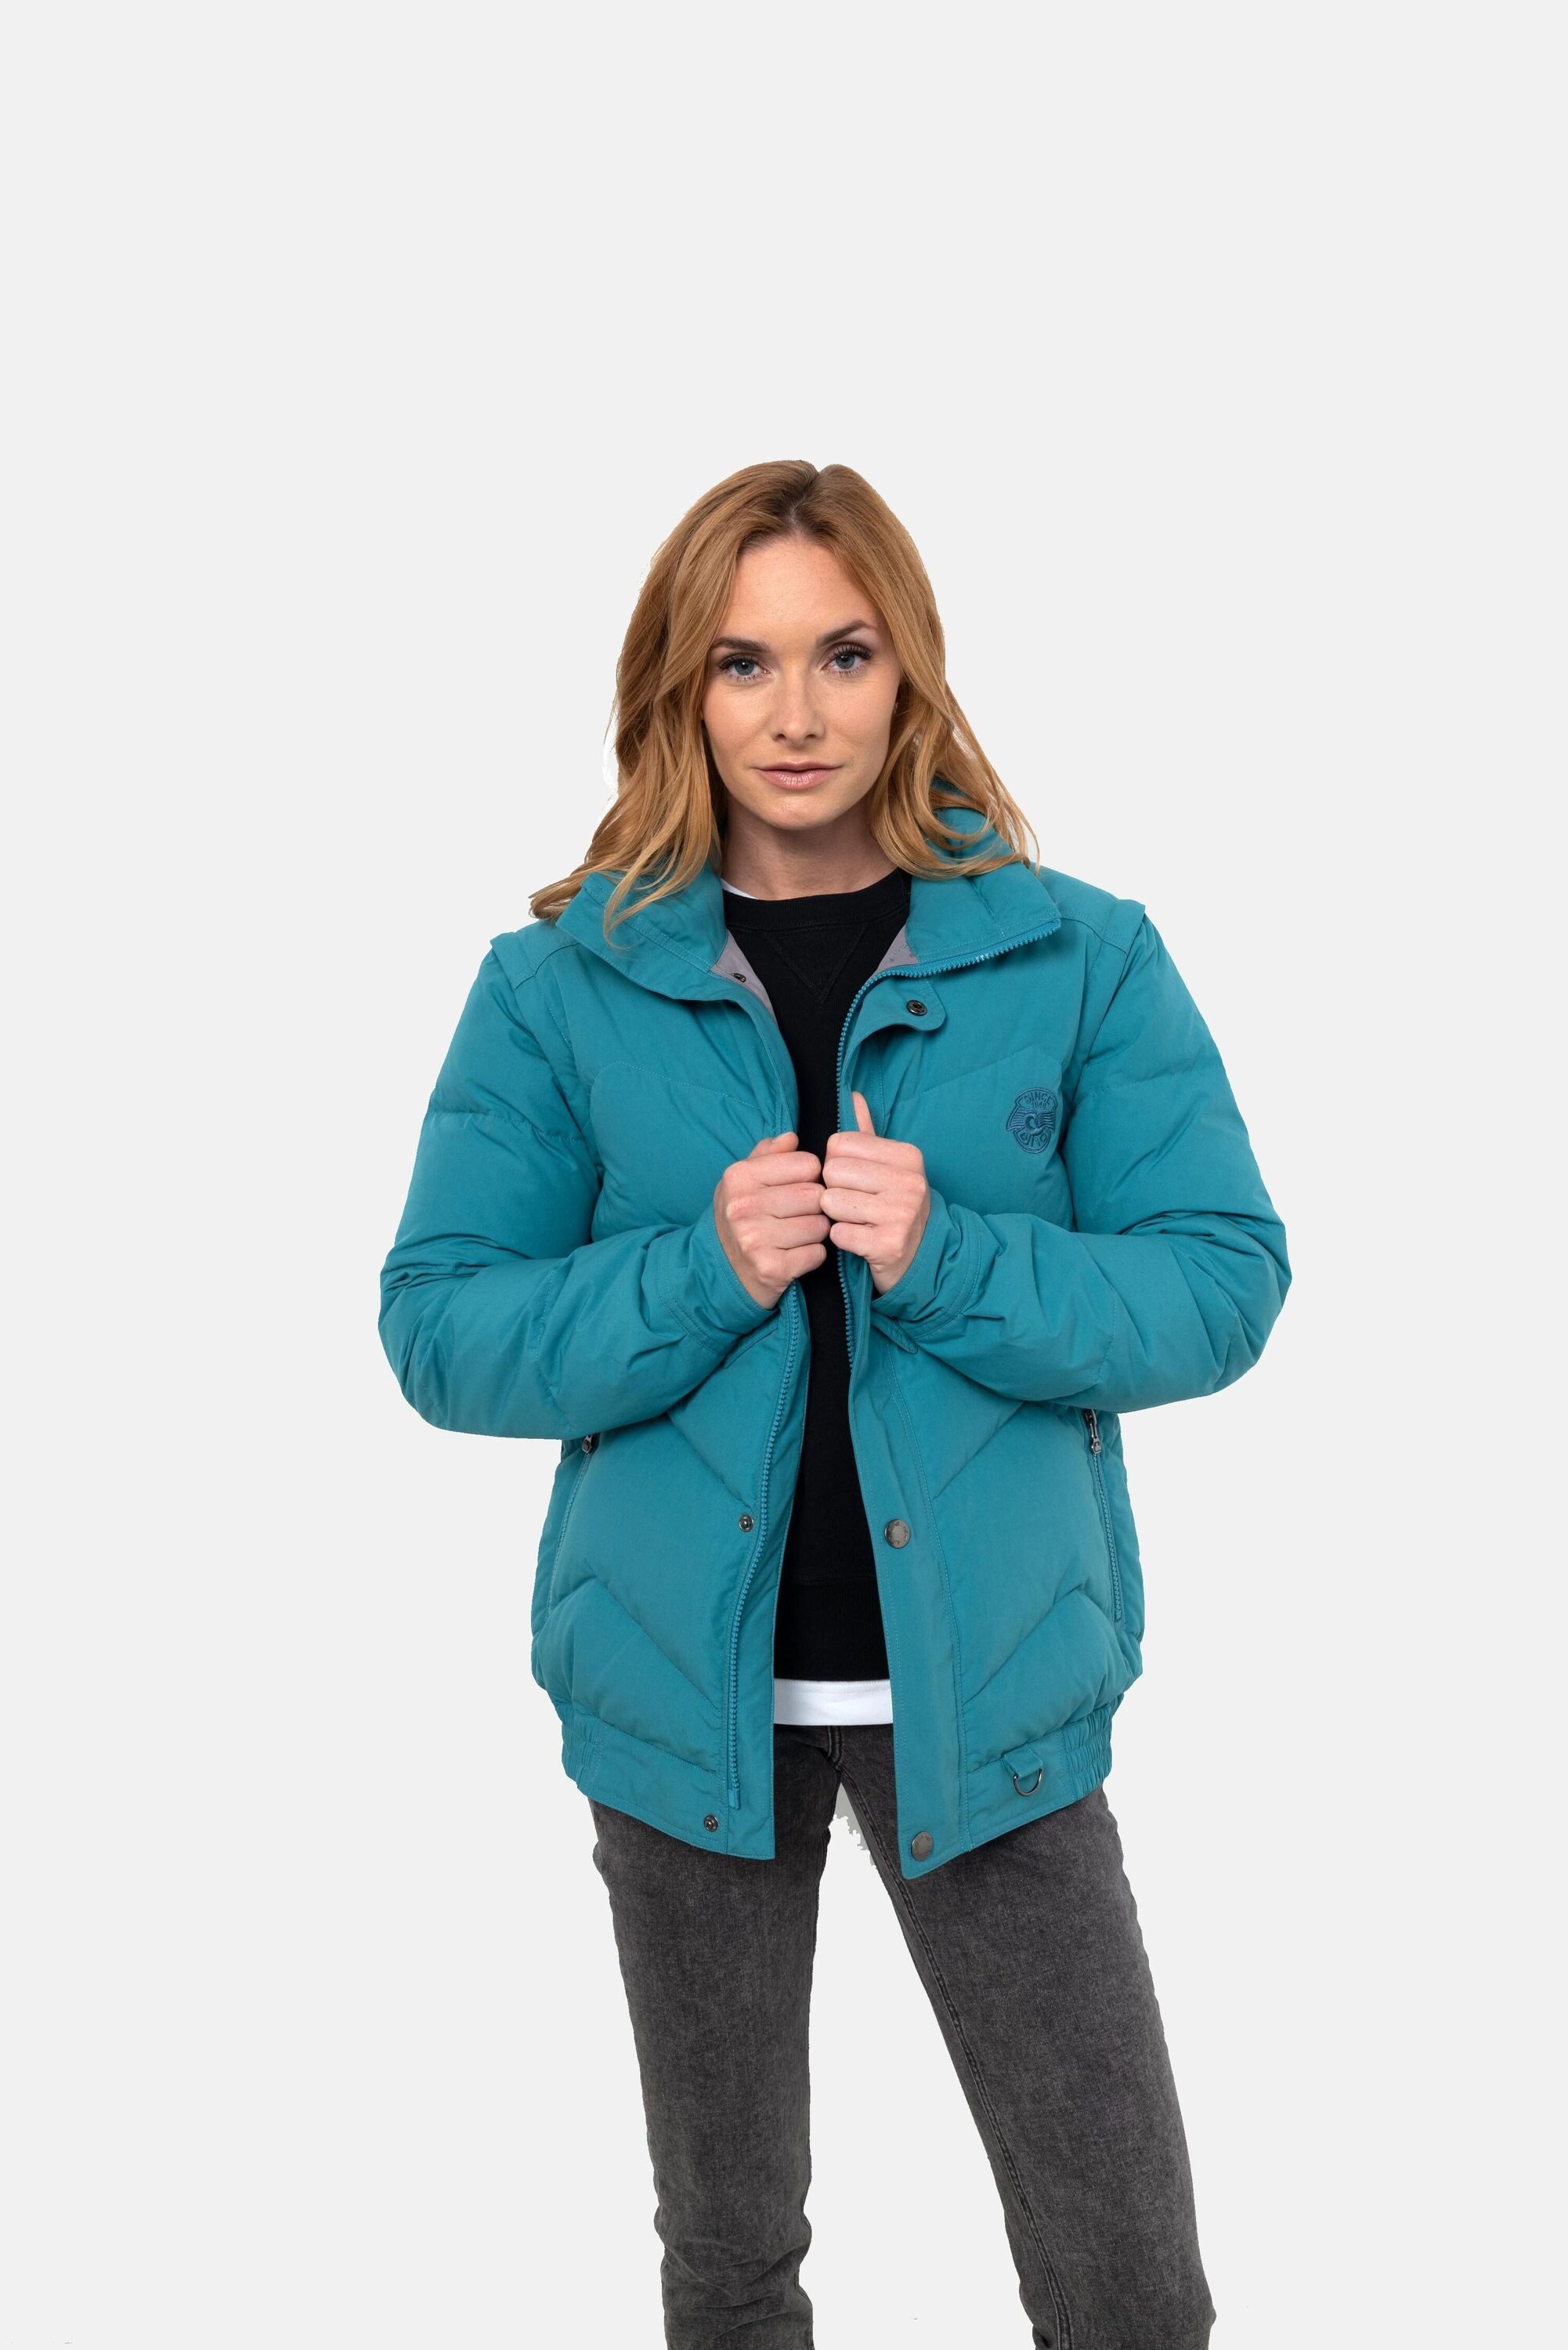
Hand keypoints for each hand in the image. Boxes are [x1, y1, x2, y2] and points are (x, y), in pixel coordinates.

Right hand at [712, 1131, 830, 1308]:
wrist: (721, 1269)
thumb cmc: (741, 1216)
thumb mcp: (744, 1179)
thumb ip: (768, 1153)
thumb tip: (792, 1137)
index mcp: (740, 1176)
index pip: (807, 1164)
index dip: (810, 1176)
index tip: (797, 1187)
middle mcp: (744, 1206)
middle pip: (815, 1196)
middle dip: (815, 1206)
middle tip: (798, 1215)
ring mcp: (755, 1239)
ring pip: (820, 1226)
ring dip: (816, 1232)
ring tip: (796, 1234)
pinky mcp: (771, 1268)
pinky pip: (817, 1254)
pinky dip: (813, 1255)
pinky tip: (795, 1254)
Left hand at [821, 1091, 930, 1295]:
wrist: (922, 1256)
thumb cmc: (895, 1205)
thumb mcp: (888, 1166)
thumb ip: (868, 1133)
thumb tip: (853, 1095)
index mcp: (907, 1156)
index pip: (839, 1144)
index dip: (836, 1164)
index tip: (856, 1180)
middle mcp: (909, 1182)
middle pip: (832, 1172)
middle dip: (834, 1190)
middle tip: (855, 1203)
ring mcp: (901, 1214)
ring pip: (831, 1203)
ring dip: (837, 1216)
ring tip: (858, 1220)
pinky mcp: (889, 1245)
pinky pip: (838, 1233)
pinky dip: (842, 1238)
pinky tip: (861, 1239)